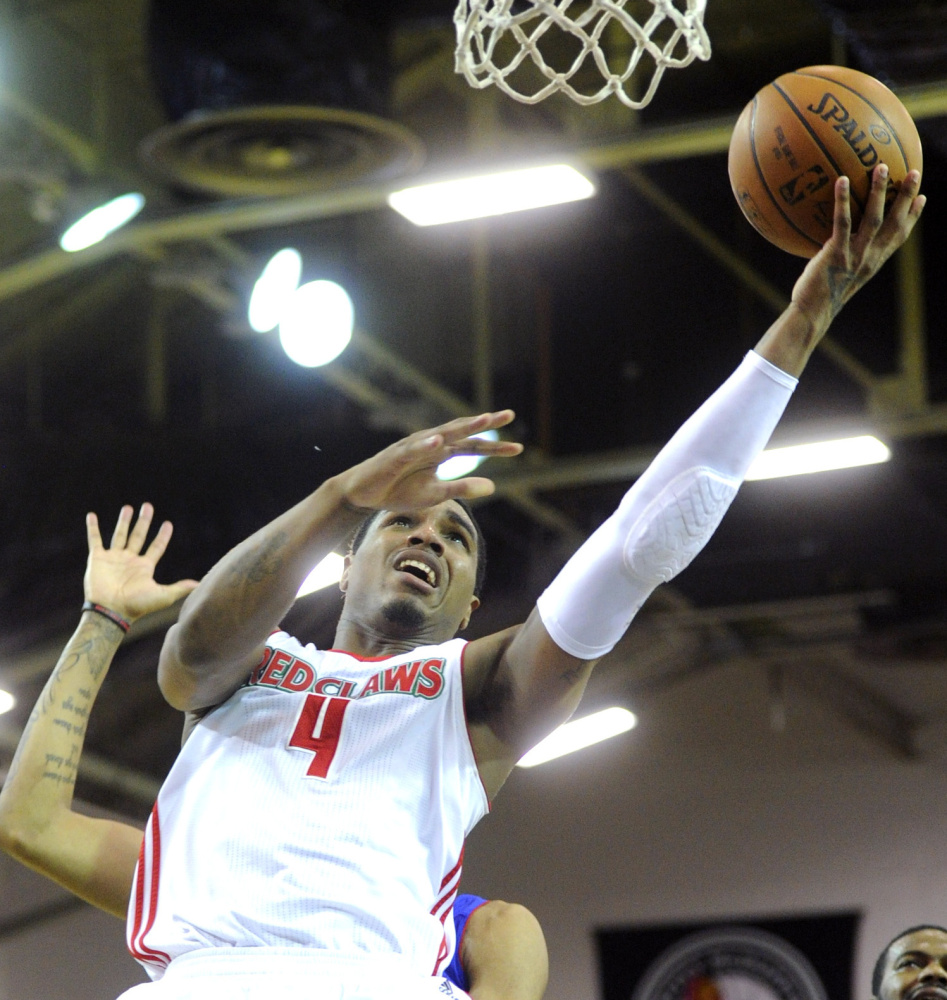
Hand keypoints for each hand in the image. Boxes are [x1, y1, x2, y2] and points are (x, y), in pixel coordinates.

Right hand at [83, 504, 198, 622]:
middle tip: (148, 506)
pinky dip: (93, 528)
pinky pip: (95, 540)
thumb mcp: (163, 595)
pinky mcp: (97, 559)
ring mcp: (113, 559)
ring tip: (128, 508)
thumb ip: (180, 587)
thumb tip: (201, 584)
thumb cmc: (137, 605)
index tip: (168, 524)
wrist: (111, 611)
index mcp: (144, 567)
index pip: (156, 547)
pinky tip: (92, 515)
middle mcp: (129, 560)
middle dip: (144, 521)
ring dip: (124, 521)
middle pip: (138, 536)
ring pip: (120, 535)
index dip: (162, 536)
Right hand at [334, 411, 522, 512]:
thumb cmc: (398, 491)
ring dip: (462, 426)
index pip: (473, 447)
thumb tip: (492, 487)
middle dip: (485, 423)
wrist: (363, 494)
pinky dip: (426, 445)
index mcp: (441, 453)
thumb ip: (462, 489)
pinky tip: (439, 441)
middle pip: (462, 431)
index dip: (495, 447)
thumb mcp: (436, 495)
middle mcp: (430, 445)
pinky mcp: (395, 457)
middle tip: (509, 415)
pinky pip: (412, 450)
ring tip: (483, 419)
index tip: (519, 449)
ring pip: (441, 434)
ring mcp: (413, 448)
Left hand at [791, 164, 925, 334]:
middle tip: (915, 173)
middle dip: (907, 197)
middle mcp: (870, 258)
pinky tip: (842, 181)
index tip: (922, 198)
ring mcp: (855, 256)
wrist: (812, 313)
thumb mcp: (838, 274)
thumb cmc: (820, 294)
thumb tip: (832, 240)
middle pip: (895, 223)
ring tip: (882, 167)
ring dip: (880, 192)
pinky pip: (842, 223)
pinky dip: (842, 201)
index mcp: (874, 262)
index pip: (899, 237)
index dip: (912, 217)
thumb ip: (843, 256)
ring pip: (873, 219)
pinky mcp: (836, 254)